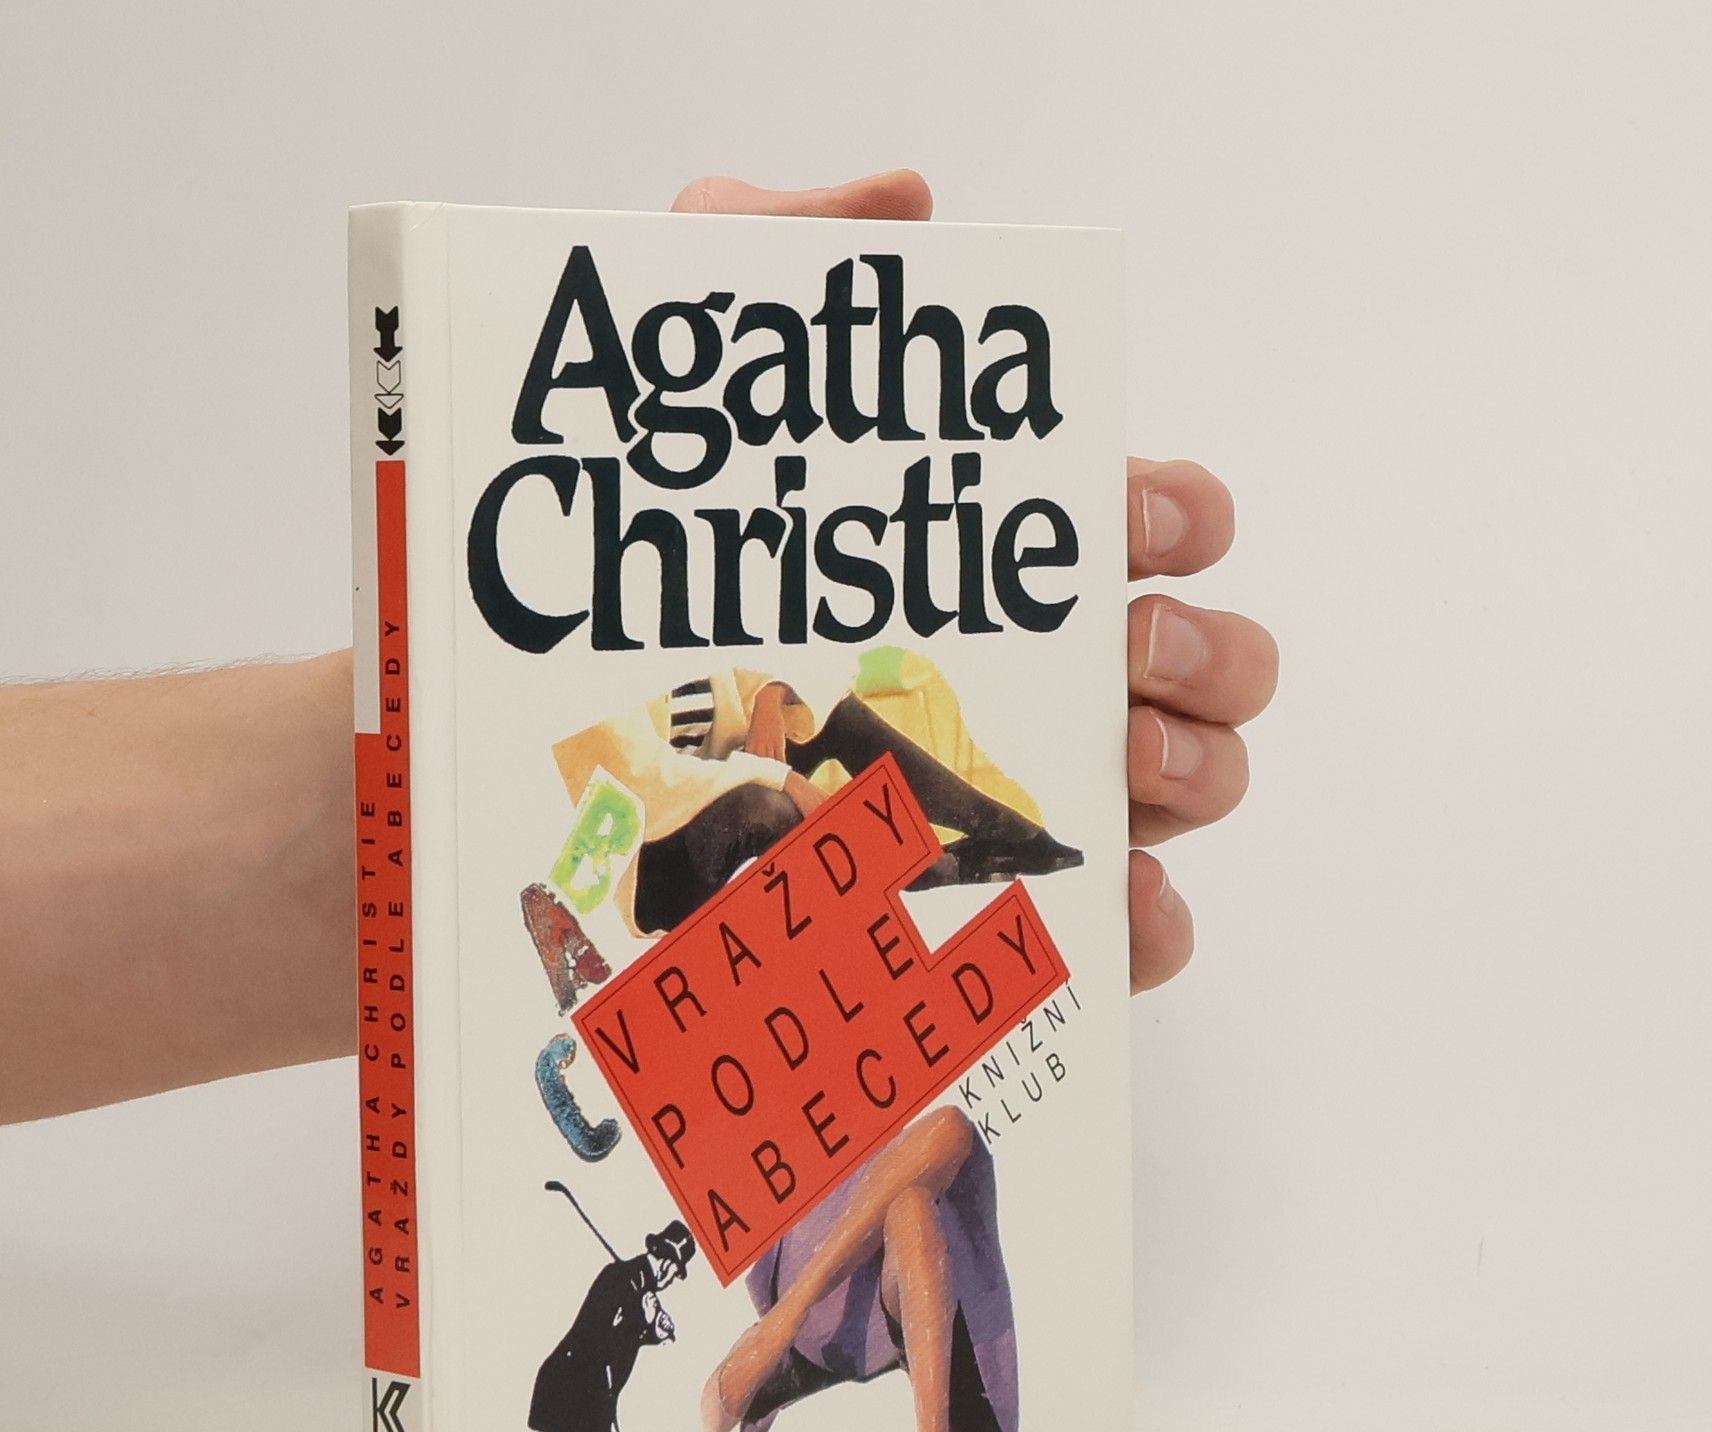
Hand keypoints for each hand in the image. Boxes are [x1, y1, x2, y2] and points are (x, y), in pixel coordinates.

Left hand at [671, 170, 1277, 994]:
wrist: (516, 769)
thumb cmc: (608, 579)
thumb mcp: (676, 389)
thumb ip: (773, 252)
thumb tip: (909, 208)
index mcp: (990, 559)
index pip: (1146, 522)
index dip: (1176, 515)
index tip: (1130, 522)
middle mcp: (1027, 675)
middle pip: (1205, 660)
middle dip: (1205, 648)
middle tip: (1128, 649)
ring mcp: (1016, 801)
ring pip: (1190, 786)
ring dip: (1194, 769)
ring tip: (1119, 764)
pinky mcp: (983, 916)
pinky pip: (1119, 933)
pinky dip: (1148, 921)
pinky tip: (1110, 900)